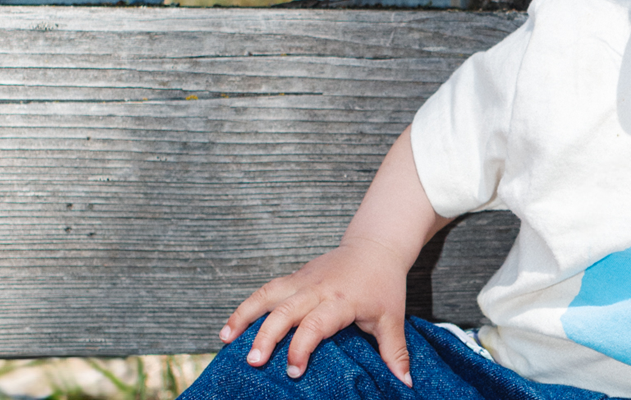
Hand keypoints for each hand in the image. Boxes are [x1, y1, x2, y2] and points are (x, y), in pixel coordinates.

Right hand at [220, 238, 424, 385]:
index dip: (302, 347)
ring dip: (245, 316)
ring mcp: (302, 281)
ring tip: (225, 339)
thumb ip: (394, 351)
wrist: (375, 247)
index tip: (294, 371)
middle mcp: (317, 289)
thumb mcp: (393, 318)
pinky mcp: (294, 278)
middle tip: (254, 361)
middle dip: (267, 336)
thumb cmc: (383, 284)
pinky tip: (231, 327)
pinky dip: (246, 307)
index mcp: (342, 300)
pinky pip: (265, 291)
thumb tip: (405, 382)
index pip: (316, 324)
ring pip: (267, 295)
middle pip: (285, 311)